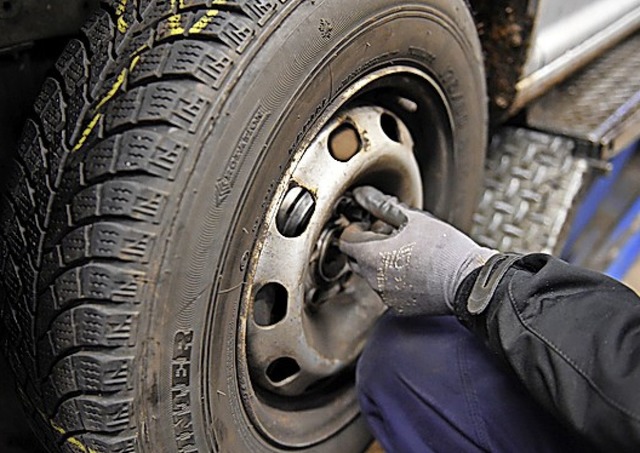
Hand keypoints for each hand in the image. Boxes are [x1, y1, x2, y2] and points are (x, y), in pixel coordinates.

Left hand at [339, 186, 497, 315]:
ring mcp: (385, 296)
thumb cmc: (444, 248)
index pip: (345, 240)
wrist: (469, 281)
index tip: (369, 223)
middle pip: (355, 258)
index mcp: (371, 256)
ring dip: (379, 262)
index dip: (355, 228)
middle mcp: (372, 280)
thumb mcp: (411, 218)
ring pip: (370, 275)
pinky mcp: (397, 307)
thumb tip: (361, 195)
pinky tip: (414, 269)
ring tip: (405, 252)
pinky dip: (393, 279)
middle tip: (388, 235)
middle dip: (365, 245)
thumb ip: (380, 205)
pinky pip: (386, 290)